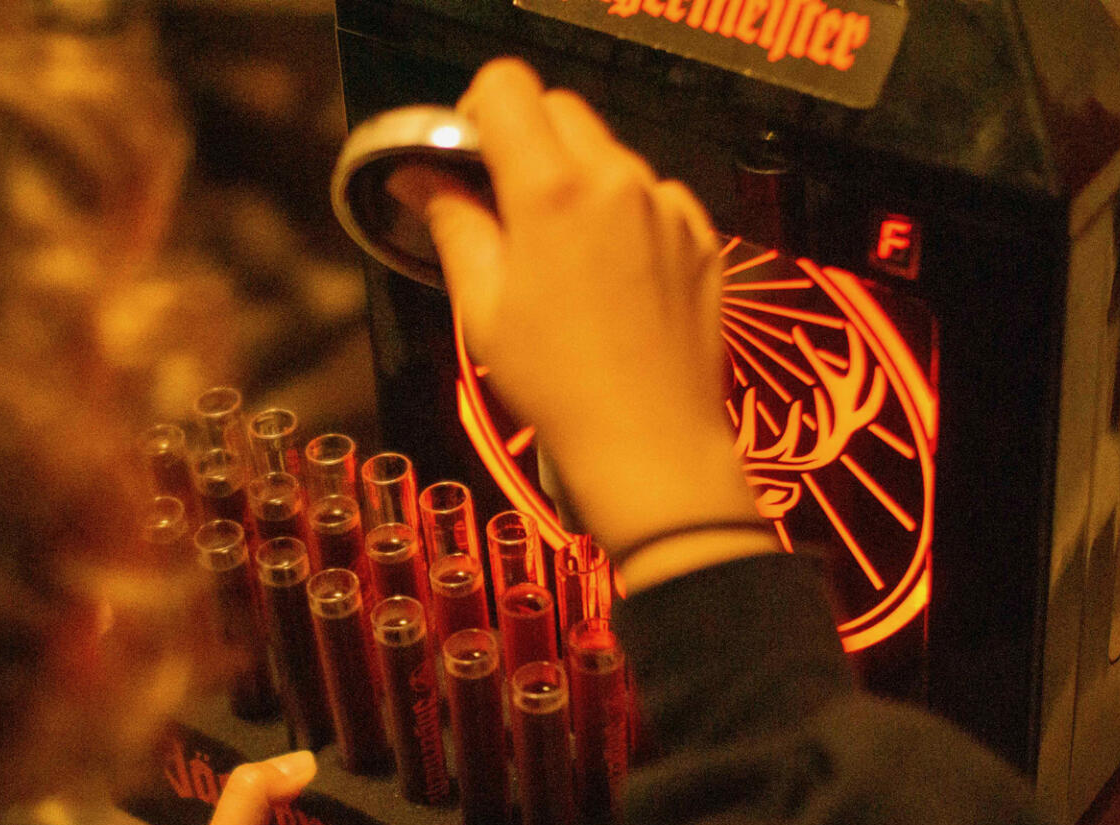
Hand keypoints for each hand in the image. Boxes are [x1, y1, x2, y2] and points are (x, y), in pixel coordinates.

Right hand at [390, 60, 777, 589]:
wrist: (651, 444)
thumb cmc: (554, 385)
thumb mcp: (484, 310)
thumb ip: (453, 226)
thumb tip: (419, 178)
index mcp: (551, 190)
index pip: (507, 86)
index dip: (476, 111)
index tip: (468, 160)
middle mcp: (615, 178)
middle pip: (560, 108)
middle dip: (525, 140)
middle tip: (505, 208)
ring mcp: (666, 203)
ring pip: (608, 152)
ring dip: (576, 179)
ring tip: (562, 258)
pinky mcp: (700, 233)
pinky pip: (651, 194)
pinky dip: (623, 214)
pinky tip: (612, 279)